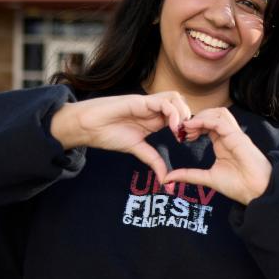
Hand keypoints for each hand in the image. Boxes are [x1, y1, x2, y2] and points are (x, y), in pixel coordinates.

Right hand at [49, 92, 191, 183]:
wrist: (89, 127)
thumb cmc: (109, 134)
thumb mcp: (137, 150)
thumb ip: (153, 161)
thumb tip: (166, 181)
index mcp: (155, 119)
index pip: (180, 115)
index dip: (188, 126)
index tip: (187, 142)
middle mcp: (154, 109)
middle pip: (182, 103)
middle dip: (189, 118)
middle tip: (187, 136)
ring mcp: (148, 103)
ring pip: (175, 98)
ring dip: (183, 113)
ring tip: (180, 131)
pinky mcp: (140, 100)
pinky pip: (164, 101)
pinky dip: (173, 113)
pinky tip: (172, 127)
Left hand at [165, 108, 271, 204]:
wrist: (256, 191)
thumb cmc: (238, 185)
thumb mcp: (207, 178)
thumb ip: (189, 175)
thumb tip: (167, 178)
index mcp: (223, 142)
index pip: (207, 125)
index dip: (193, 126)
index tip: (180, 135)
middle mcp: (229, 135)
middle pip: (212, 114)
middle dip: (195, 118)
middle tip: (180, 130)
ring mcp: (234, 134)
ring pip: (218, 113)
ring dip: (201, 116)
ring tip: (187, 127)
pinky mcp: (238, 136)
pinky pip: (220, 121)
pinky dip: (205, 121)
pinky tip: (192, 127)